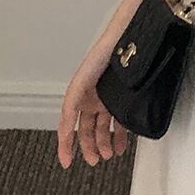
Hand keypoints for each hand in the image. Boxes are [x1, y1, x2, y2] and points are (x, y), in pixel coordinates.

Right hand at [57, 41, 129, 168]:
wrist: (129, 32)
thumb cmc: (108, 49)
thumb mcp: (85, 78)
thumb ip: (73, 101)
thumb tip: (65, 127)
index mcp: (78, 91)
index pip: (67, 123)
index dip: (65, 144)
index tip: (67, 162)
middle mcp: (90, 95)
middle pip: (86, 128)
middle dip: (89, 147)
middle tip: (96, 161)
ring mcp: (105, 96)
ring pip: (102, 126)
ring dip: (104, 143)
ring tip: (111, 154)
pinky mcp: (120, 96)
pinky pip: (117, 119)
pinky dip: (119, 133)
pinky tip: (122, 144)